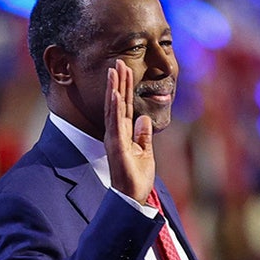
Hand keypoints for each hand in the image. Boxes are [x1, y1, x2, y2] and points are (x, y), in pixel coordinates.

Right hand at [105, 59, 154, 203]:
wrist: (133, 197)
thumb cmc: (137, 178)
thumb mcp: (145, 153)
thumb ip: (143, 136)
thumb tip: (144, 119)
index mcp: (124, 134)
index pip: (124, 106)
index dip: (124, 88)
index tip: (125, 70)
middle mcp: (116, 133)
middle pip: (117, 103)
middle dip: (118, 82)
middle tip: (118, 61)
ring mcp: (115, 138)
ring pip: (114, 108)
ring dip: (114, 89)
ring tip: (115, 70)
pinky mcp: (117, 145)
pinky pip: (115, 123)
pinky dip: (114, 107)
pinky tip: (114, 93)